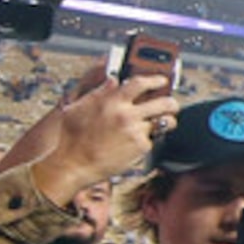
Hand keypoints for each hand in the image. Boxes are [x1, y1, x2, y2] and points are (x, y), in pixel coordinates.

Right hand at [19, 65, 179, 197]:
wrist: (72, 164)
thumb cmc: (71, 137)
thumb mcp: (78, 107)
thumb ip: (99, 92)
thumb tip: (113, 80)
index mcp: (112, 101)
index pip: (141, 83)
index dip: (155, 79)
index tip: (161, 80)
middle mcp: (127, 114)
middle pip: (164, 103)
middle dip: (172, 102)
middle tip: (171, 104)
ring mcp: (136, 131)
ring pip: (164, 123)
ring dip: (166, 122)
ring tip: (162, 123)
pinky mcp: (140, 148)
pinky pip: (153, 140)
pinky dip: (148, 140)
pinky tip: (138, 142)